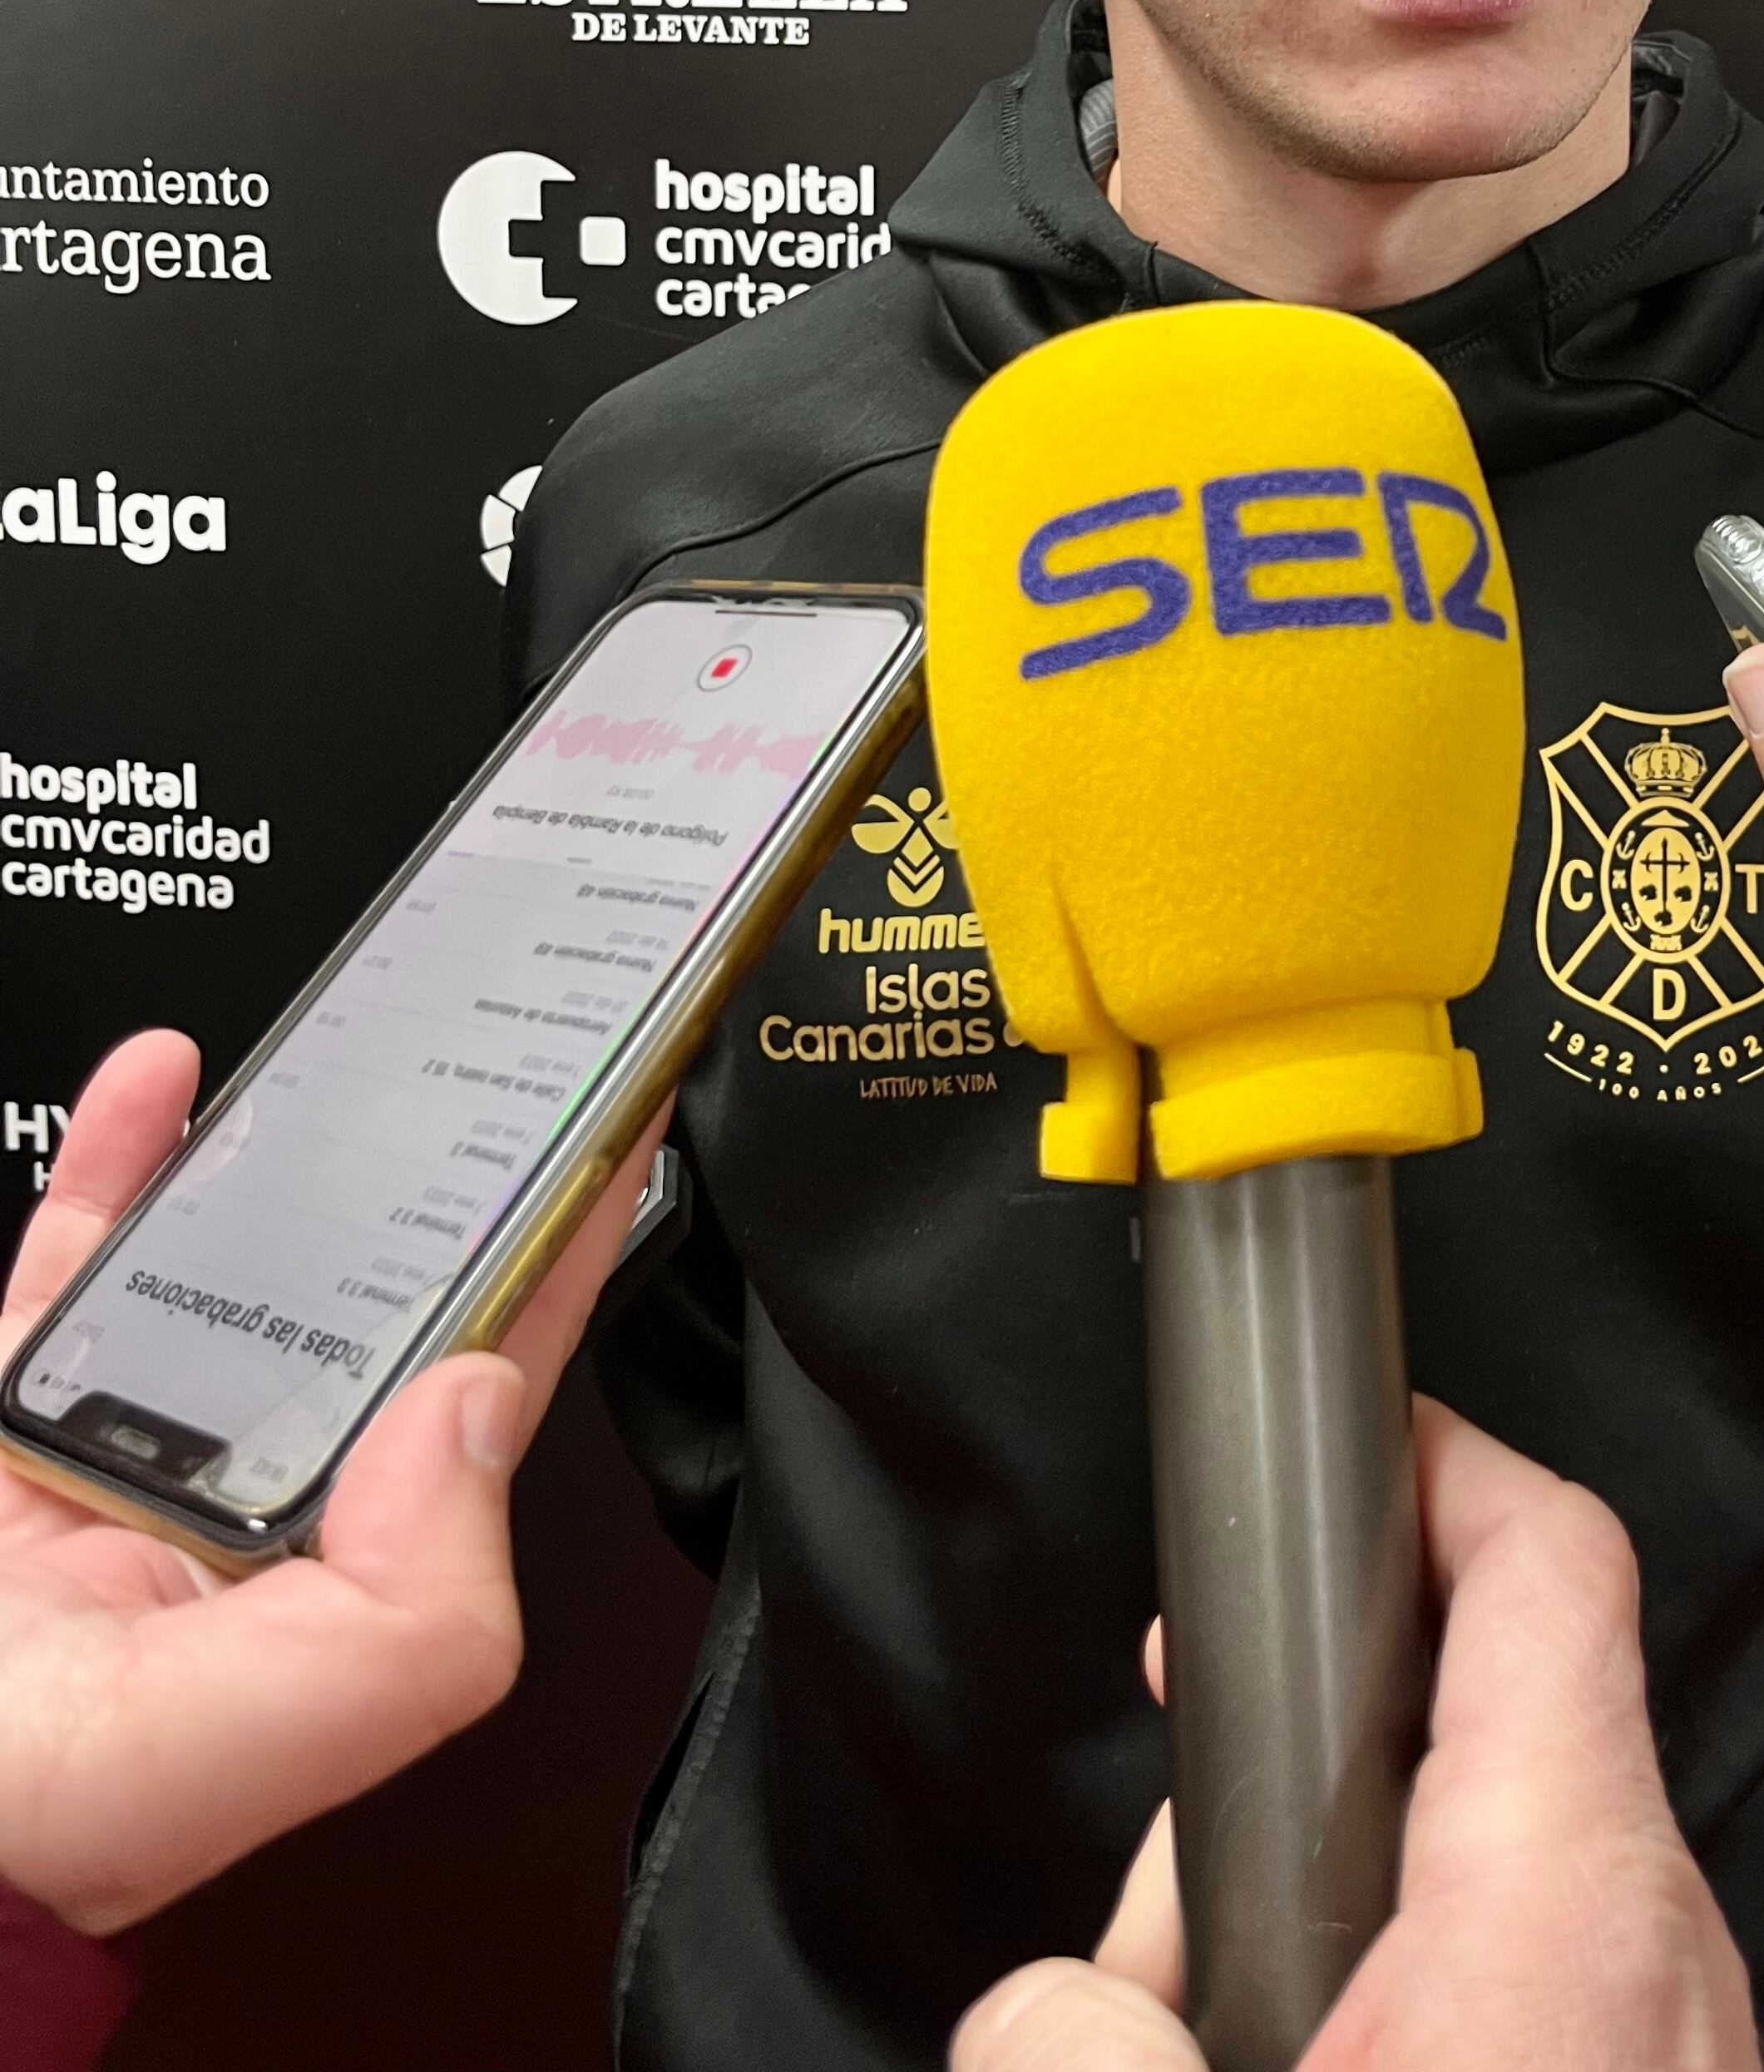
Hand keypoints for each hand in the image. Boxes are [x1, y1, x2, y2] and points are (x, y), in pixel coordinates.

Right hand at [0, 1028, 662, 1932]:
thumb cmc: (48, 1824)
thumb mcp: (281, 1726)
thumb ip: (419, 1593)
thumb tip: (474, 1405)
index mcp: (341, 1559)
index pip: (490, 1365)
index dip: (562, 1244)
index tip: (615, 1117)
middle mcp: (251, 1494)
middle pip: (362, 1288)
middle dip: (428, 1168)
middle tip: (488, 1035)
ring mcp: (133, 1443)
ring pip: (231, 1252)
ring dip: (287, 1137)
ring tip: (354, 1027)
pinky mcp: (19, 1416)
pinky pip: (79, 1260)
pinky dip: (120, 1159)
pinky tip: (156, 1081)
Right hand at [950, 1398, 1756, 2071]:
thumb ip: (1083, 2032)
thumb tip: (1047, 2011)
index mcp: (1567, 1896)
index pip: (1547, 1557)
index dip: (1437, 1457)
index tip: (1340, 1442)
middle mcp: (1654, 1941)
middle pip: (1463, 1728)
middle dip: (1285, 1787)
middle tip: (1170, 1921)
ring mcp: (1668, 2034)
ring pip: (1472, 1878)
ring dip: (1323, 1926)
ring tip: (1209, 2040)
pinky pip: (1514, 1987)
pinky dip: (1394, 2005)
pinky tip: (1290, 2066)